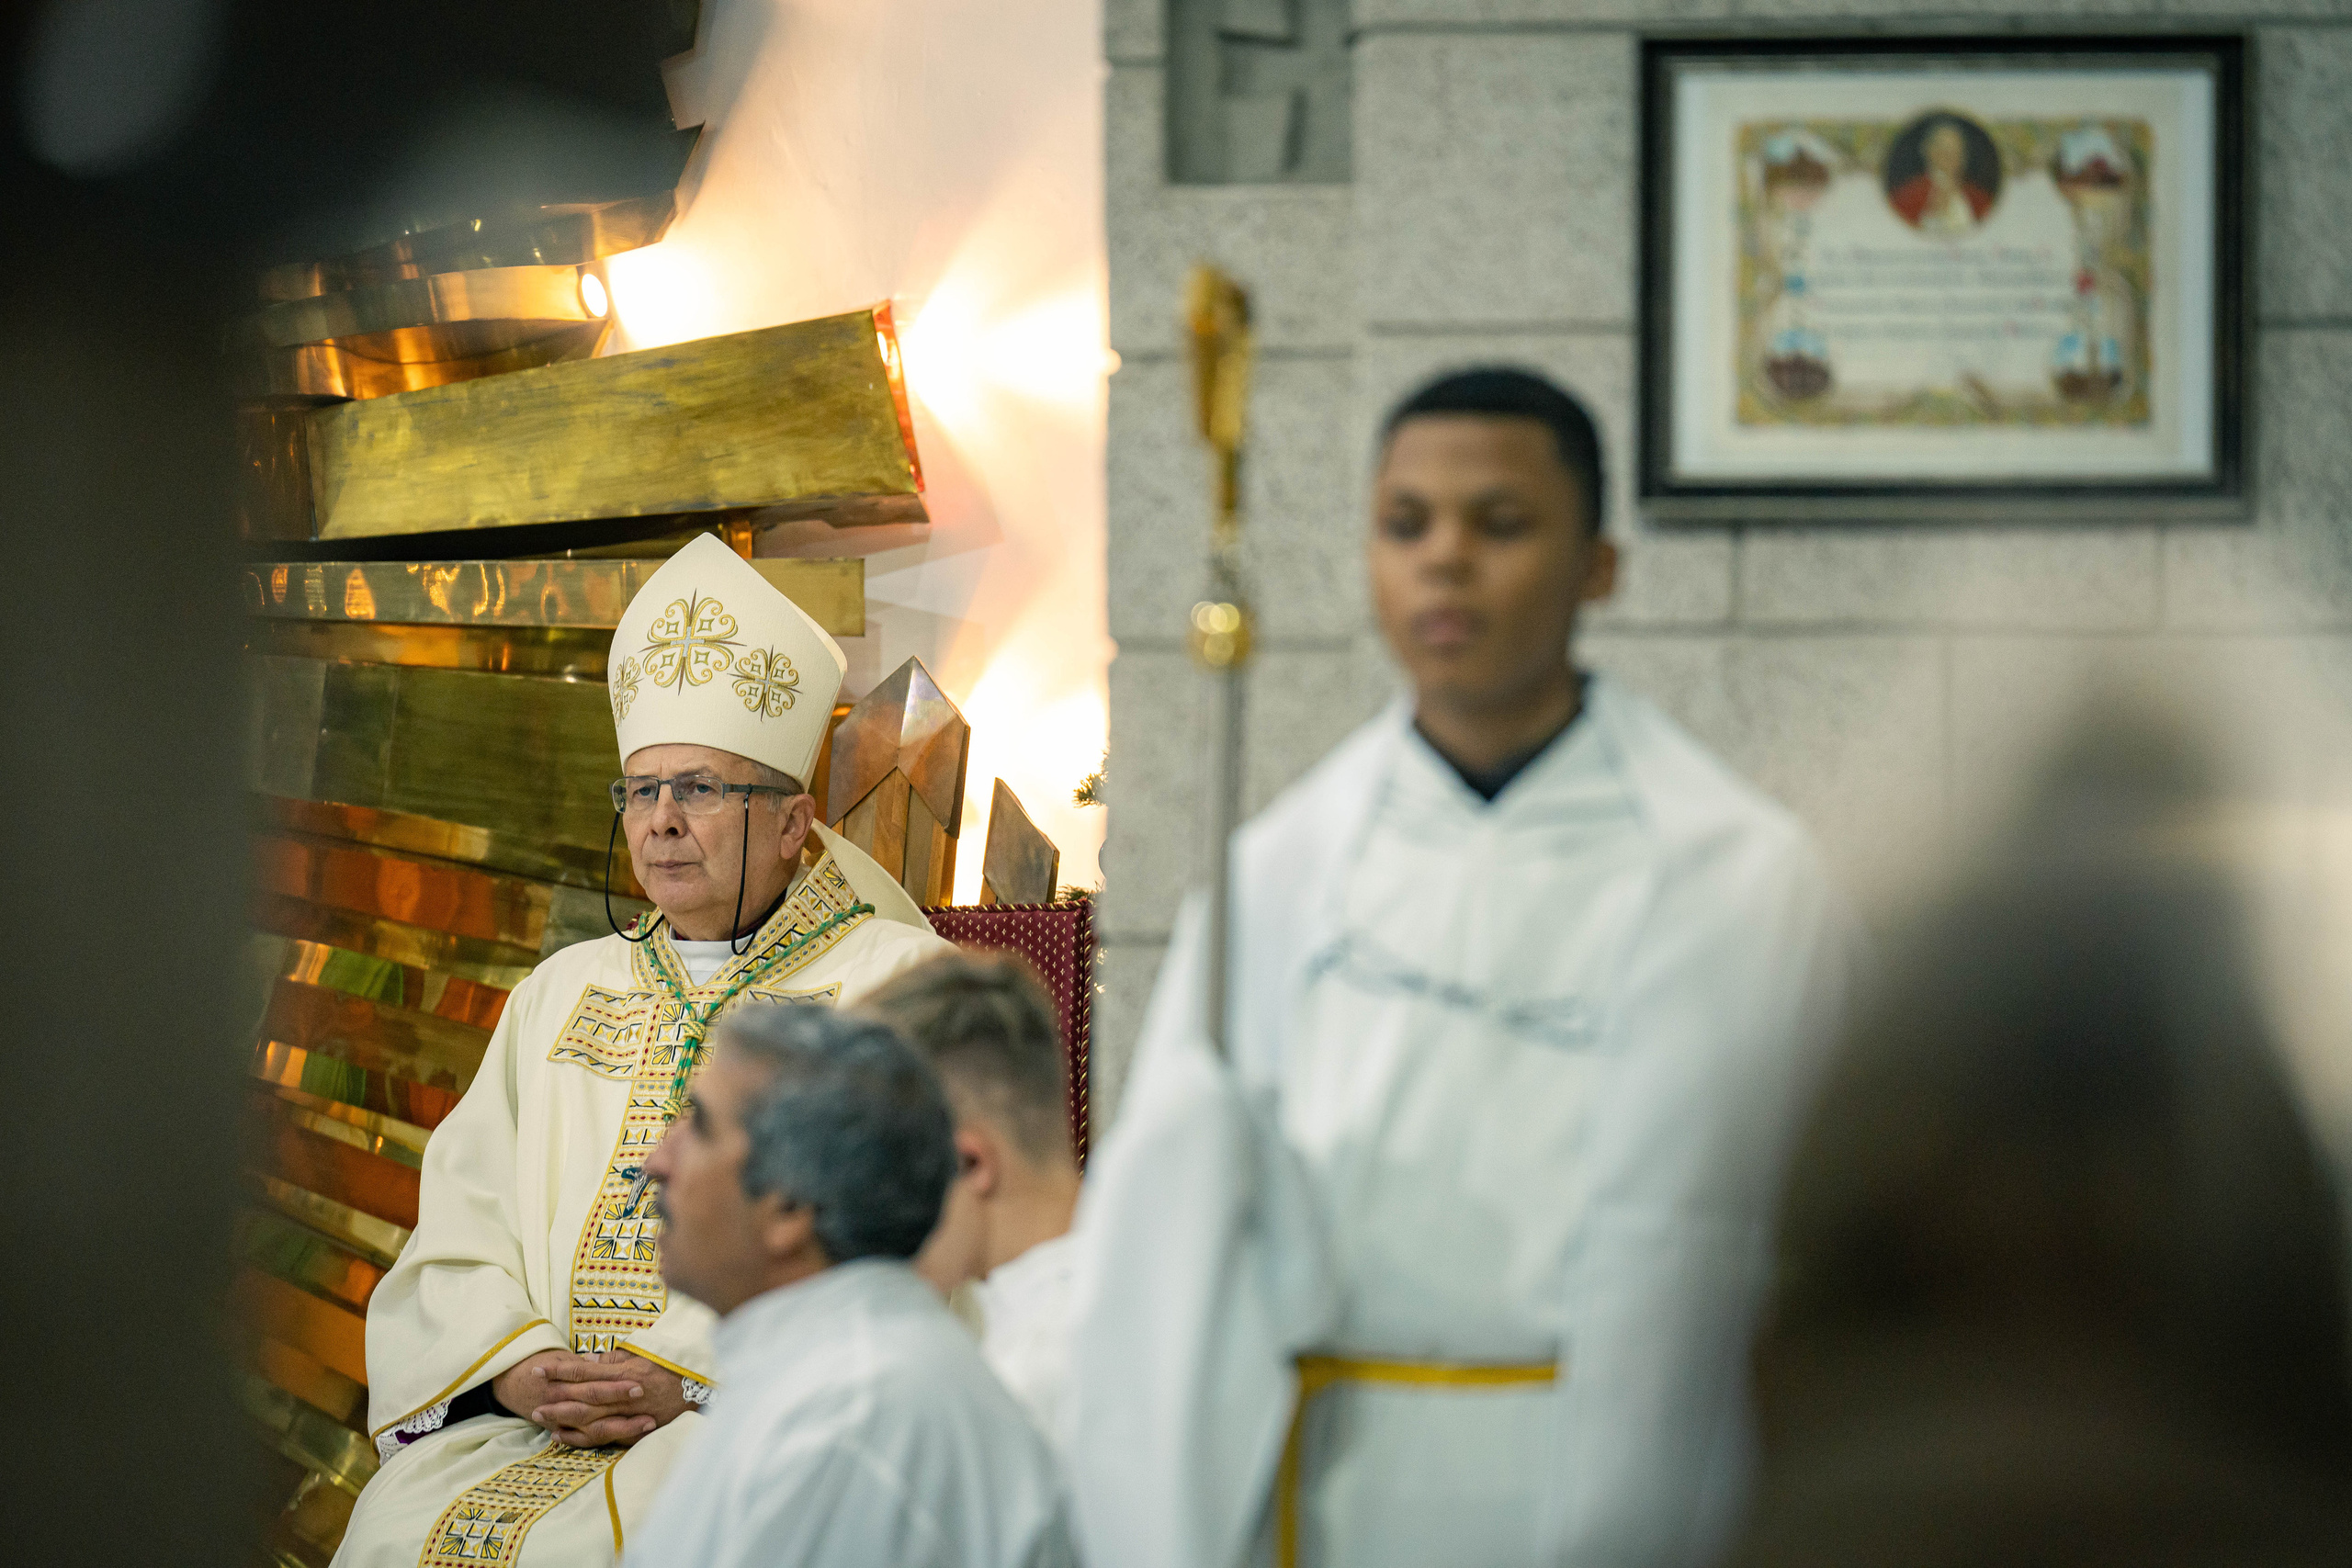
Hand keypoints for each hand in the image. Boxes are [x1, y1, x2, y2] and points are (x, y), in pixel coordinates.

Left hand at [527, 1349, 689, 1448]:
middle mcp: (624, 1395)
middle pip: (582, 1398)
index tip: (538, 1369)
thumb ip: (614, 1359)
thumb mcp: (644, 1354)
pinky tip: (562, 1437)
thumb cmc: (670, 1367)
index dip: (560, 1371)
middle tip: (532, 1400)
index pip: (585, 1371)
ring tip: (541, 1418)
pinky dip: (580, 1438)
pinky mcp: (633, 1430)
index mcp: (625, 1372)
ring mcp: (628, 1415)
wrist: (700, 1390)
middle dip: (555, 1398)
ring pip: (588, 1420)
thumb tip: (586, 1361)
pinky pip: (602, 1436)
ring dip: (562, 1420)